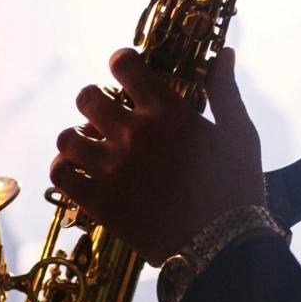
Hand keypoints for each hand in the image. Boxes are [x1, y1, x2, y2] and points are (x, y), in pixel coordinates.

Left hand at [49, 47, 263, 264]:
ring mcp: (113, 169)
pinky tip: (75, 170)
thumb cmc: (236, 188)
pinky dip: (62, 169)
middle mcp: (133, 134)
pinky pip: (61, 176)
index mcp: (167, 112)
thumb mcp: (240, 134)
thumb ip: (225, 91)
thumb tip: (225, 54)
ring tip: (88, 145)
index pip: (124, 65)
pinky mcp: (101, 203)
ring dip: (75, 137)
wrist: (222, 247)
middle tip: (104, 114)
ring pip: (67, 138)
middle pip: (86, 97)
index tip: (124, 69)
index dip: (121, 62)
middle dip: (93, 100)